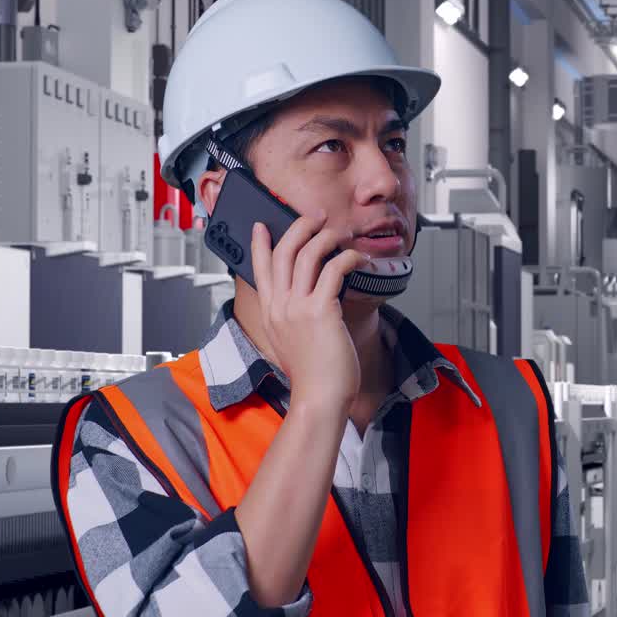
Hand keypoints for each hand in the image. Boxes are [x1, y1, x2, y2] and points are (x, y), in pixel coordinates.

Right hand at [250, 214, 366, 415]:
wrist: (319, 398)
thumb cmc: (312, 376)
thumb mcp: (289, 343)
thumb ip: (289, 319)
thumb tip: (304, 301)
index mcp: (269, 313)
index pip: (259, 269)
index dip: (259, 244)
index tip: (261, 226)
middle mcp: (279, 306)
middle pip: (283, 252)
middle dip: (299, 228)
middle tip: (315, 218)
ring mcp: (297, 308)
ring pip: (307, 254)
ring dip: (326, 237)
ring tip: (339, 234)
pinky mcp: (321, 311)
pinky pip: (334, 269)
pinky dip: (348, 257)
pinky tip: (358, 259)